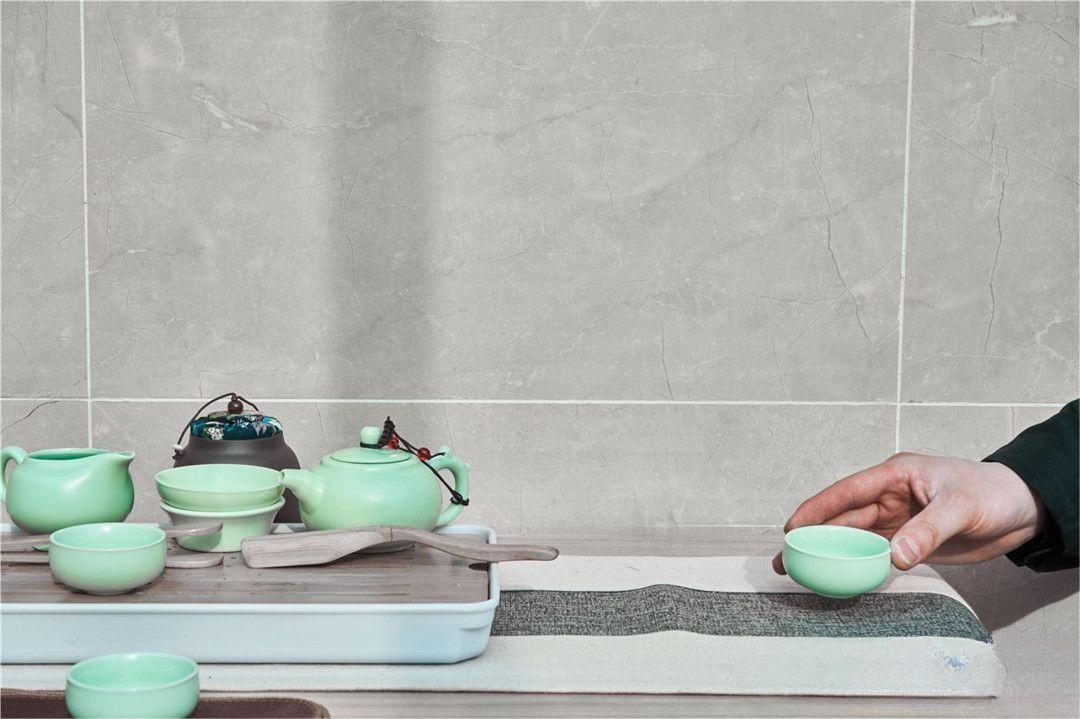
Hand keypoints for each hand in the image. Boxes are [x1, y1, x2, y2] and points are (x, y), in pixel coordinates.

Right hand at [772, 452, 1045, 572]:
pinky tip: (837, 576)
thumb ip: (926, 531)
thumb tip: (894, 556)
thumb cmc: (992, 493)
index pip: (846, 492)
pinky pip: (873, 552)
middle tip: (786, 558)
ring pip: (853, 536)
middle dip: (812, 536)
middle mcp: (889, 496)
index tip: (792, 528)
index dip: (816, 509)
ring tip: (800, 571)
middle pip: (842, 517)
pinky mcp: (907, 539)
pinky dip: (854, 564)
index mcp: (895, 475)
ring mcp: (896, 519)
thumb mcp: (959, 508)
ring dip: (829, 552)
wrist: (1020, 509)